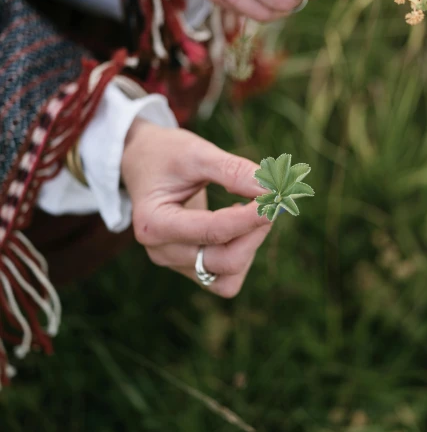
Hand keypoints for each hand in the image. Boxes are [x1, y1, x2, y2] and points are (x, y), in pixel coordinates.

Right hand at [121, 118, 271, 297]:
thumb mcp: (196, 152)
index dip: (251, 217)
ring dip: (250, 246)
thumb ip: (232, 170)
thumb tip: (271, 189)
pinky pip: (225, 278)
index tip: (277, 198)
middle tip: (270, 199)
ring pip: (227, 275)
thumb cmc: (166, 154)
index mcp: (154, 223)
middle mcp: (161, 251)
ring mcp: (175, 263)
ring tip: (250, 211)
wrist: (143, 162)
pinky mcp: (189, 266)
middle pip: (224, 260)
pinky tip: (239, 227)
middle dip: (254, 231)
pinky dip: (242, 256)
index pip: (213, 231)